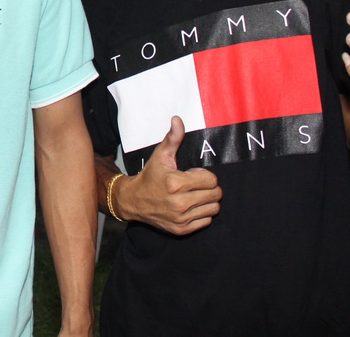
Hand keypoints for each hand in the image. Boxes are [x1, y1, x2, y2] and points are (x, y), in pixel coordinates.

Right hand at [116, 116, 221, 234]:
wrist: (133, 200)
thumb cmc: (150, 176)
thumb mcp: (161, 156)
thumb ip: (173, 138)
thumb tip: (178, 120)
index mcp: (176, 183)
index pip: (212, 180)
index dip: (204, 175)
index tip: (193, 174)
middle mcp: (179, 203)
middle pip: (216, 195)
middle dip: (209, 187)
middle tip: (195, 185)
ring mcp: (180, 218)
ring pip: (213, 209)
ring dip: (207, 201)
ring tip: (194, 195)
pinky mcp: (181, 229)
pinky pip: (206, 221)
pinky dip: (202, 214)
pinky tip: (190, 206)